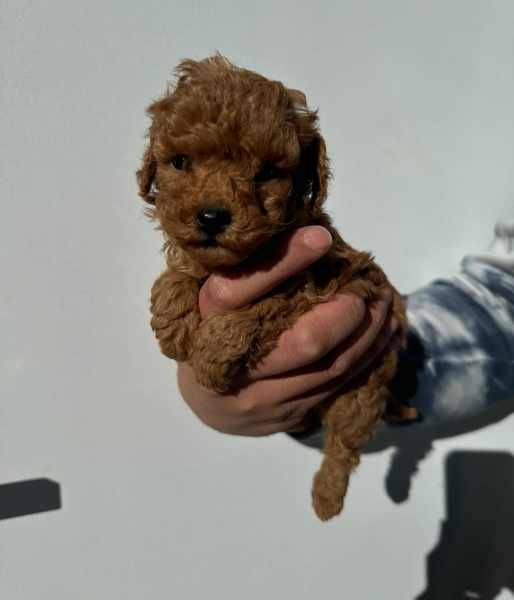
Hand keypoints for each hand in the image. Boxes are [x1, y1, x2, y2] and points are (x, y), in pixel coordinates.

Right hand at [177, 226, 397, 435]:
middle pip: (304, 342)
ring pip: (331, 368)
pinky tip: (384, 336)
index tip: (321, 237)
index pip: (236, 291)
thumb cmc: (212, 331)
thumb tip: (307, 231)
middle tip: (366, 288)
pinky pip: (338, 387)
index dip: (281, 263)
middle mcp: (229, 366)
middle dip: (347, 312)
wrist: (206, 401)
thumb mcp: (214, 296)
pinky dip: (368, 358)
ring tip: (386, 304)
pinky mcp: (288, 417)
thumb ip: (246, 269)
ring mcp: (261, 399)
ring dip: (369, 334)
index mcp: (203, 324)